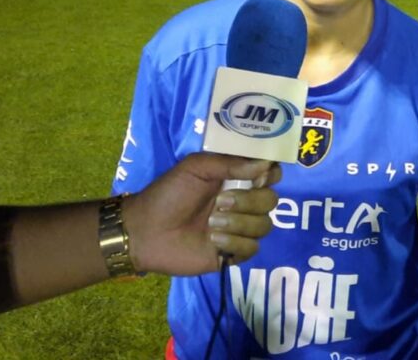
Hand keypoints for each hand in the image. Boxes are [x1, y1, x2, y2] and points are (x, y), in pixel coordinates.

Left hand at [123, 154, 279, 274]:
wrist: (146, 231)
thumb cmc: (169, 193)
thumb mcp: (196, 167)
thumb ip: (231, 164)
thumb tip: (266, 163)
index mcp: (236, 178)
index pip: (270, 174)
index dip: (271, 174)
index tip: (261, 176)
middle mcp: (242, 202)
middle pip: (271, 200)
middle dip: (249, 201)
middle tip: (220, 202)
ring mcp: (239, 229)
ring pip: (264, 225)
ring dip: (239, 223)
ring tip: (211, 224)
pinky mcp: (233, 253)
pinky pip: (253, 248)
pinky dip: (234, 243)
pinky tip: (212, 241)